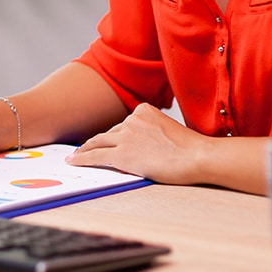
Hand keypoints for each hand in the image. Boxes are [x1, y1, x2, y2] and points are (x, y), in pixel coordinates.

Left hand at [67, 103, 209, 184]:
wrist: (197, 156)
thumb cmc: (191, 149)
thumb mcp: (168, 131)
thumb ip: (151, 133)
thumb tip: (141, 148)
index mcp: (144, 110)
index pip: (123, 125)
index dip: (112, 136)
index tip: (101, 141)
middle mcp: (132, 119)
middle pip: (109, 134)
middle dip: (96, 142)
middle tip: (82, 149)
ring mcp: (126, 136)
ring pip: (98, 143)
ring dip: (85, 150)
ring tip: (76, 156)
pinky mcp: (122, 154)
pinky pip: (95, 156)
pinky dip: (82, 159)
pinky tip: (73, 161)